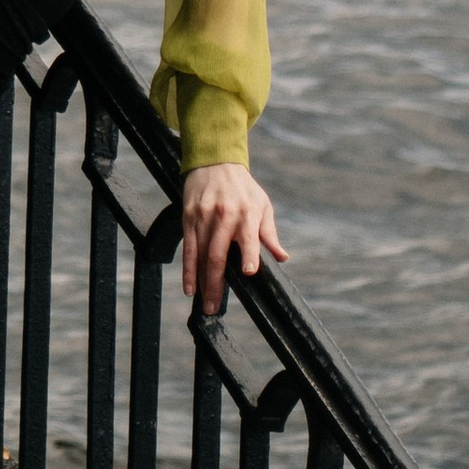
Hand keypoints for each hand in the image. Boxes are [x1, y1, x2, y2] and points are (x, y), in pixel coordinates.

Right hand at [178, 161, 284, 315]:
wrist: (215, 161)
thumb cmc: (243, 188)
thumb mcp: (262, 205)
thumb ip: (269, 233)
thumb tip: (282, 257)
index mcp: (247, 213)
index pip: (249, 237)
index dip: (248, 255)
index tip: (248, 272)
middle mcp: (224, 216)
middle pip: (218, 253)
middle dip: (216, 283)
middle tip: (215, 307)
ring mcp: (204, 217)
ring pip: (200, 254)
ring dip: (201, 281)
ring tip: (204, 303)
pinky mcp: (189, 217)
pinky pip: (187, 247)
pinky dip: (187, 269)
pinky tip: (189, 286)